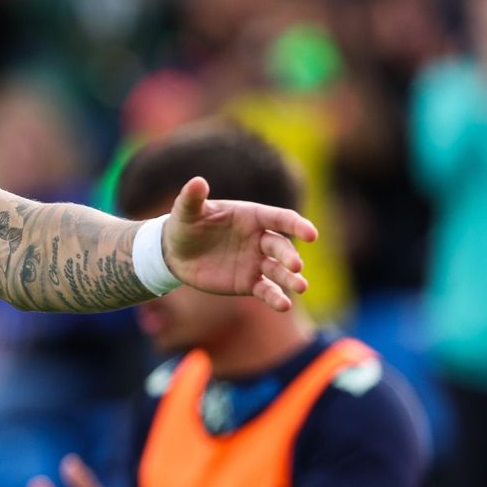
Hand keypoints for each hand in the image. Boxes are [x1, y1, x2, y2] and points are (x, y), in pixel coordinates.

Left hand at [164, 177, 316, 311]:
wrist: (175, 253)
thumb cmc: (185, 225)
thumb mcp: (186, 211)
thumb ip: (193, 198)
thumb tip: (197, 181)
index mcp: (251, 217)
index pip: (281, 219)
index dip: (297, 225)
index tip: (311, 234)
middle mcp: (259, 239)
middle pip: (282, 247)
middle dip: (290, 256)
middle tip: (296, 266)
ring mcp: (256, 262)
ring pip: (279, 270)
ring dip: (291, 279)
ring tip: (301, 286)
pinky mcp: (249, 282)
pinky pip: (267, 290)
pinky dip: (276, 298)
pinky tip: (284, 305)